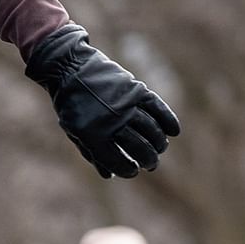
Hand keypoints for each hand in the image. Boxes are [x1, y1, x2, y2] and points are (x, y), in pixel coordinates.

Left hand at [25, 23, 179, 178]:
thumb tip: (110, 175)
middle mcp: (111, 121)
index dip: (128, 170)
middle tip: (151, 164)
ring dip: (159, 143)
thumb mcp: (75, 131)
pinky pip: (157, 107)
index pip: (117, 161)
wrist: (70, 68)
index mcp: (92, 135)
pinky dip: (168, 120)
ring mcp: (125, 104)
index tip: (134, 171)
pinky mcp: (135, 89)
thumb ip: (93, 152)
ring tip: (160, 149)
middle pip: (139, 147)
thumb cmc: (71, 104)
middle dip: (148, 159)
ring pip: (151, 130)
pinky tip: (174, 132)